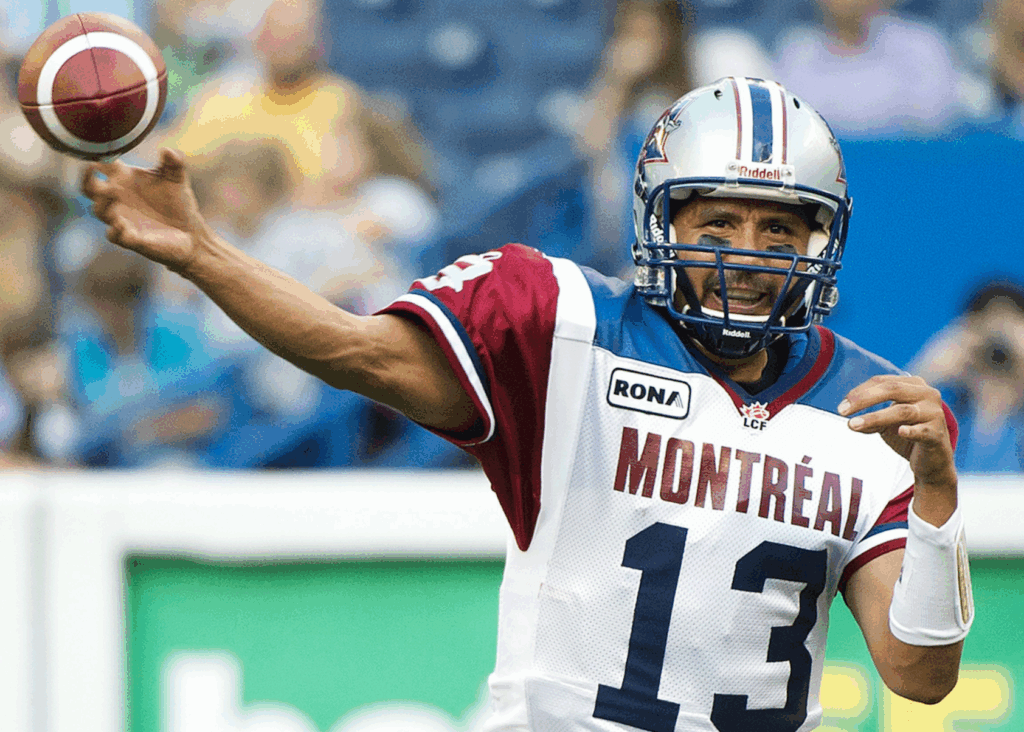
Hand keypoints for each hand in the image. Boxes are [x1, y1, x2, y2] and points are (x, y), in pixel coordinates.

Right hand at [80, 148, 207, 274]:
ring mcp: (121, 218)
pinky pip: (114, 235)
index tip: (99, 149)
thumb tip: (168, 150)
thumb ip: (174, 163)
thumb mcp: (177, 179)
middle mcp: (117, 198)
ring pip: (99, 211)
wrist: (191, 232)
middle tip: (92, 170)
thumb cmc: (178, 202)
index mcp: (124, 179)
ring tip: (113, 194)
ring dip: (103, 203)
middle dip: (87, 179)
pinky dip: (115, 230)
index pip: (101, 165)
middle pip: (89, 188)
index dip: (96, 155)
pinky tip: (120, 225)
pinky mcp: (130, 238)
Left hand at [839, 375, 956, 521]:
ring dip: (875, 417)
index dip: (860, 392)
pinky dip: (911, 431)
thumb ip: (869, 419)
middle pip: (892, 389)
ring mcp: (934, 413)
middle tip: (842, 410)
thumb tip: (850, 422)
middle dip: (864, 399)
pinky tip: (900, 432)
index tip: (842, 405)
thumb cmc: (908, 434)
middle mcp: (927, 394)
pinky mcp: (937, 434)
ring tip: (853, 424)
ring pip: (902, 411)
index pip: (882, 382)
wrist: (932, 461)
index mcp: (914, 385)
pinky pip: (922, 431)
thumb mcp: (884, 424)